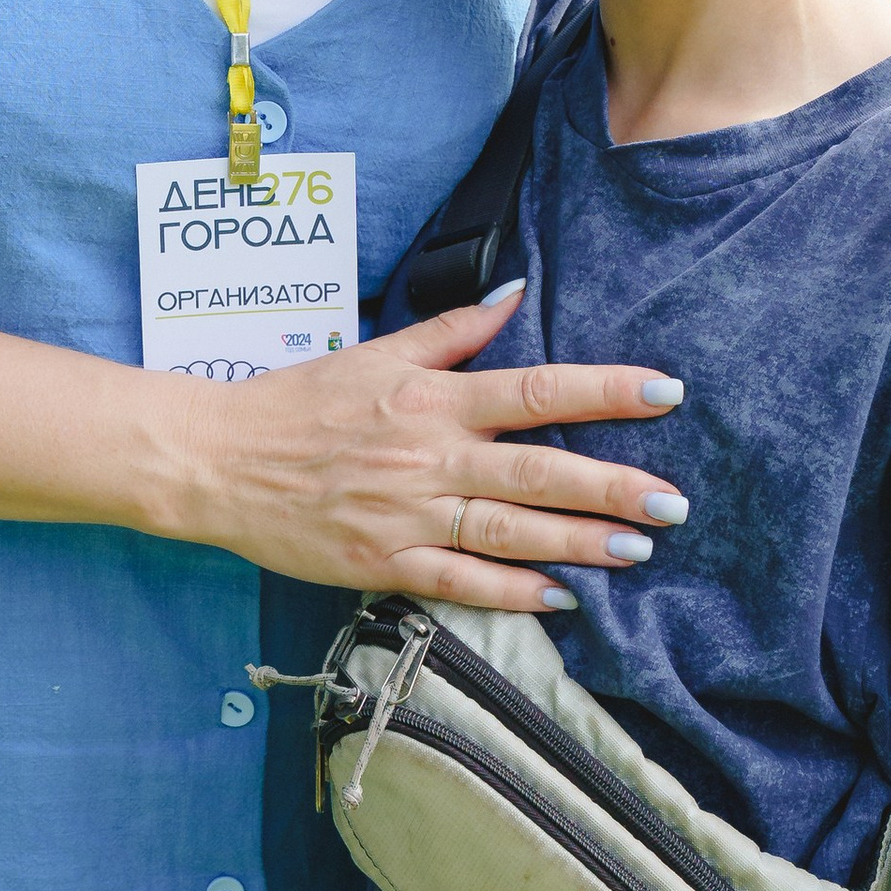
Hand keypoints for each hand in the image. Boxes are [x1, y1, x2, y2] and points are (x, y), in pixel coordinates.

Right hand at [167, 282, 686, 609]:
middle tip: (674, 501)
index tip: (665, 392)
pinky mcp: (381, 561)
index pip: (537, 389)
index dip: (606, 391)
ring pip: (509, 530)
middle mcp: (428, 456)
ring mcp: (407, 513)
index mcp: (431, 398)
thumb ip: (452, 330)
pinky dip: (512, 592)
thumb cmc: (298, 402)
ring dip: (579, 541)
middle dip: (612, 485)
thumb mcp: (375, 351)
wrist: (217, 460)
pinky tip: (562, 598)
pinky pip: (460, 582)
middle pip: (538, 470)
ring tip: (638, 547)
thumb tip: (516, 293)